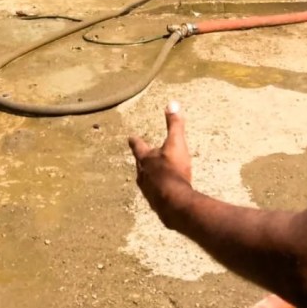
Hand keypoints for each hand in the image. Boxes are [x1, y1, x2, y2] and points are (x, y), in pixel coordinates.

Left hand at [128, 101, 193, 227]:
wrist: (175, 203)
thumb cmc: (174, 171)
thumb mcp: (176, 144)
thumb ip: (174, 124)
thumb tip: (172, 103)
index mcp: (146, 159)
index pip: (138, 145)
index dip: (135, 140)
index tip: (130, 137)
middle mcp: (143, 175)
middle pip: (140, 165)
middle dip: (142, 160)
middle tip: (141, 157)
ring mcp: (148, 191)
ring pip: (146, 181)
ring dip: (149, 177)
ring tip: (153, 176)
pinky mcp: (156, 204)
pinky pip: (155, 195)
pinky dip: (158, 191)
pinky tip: (164, 193)